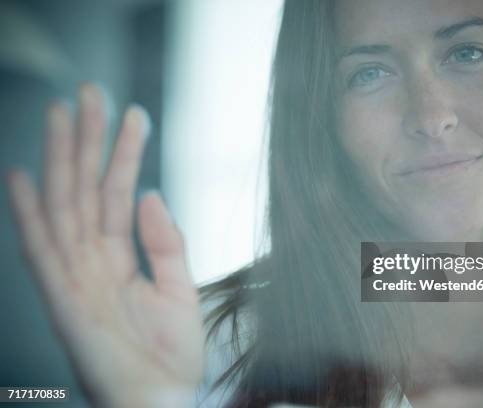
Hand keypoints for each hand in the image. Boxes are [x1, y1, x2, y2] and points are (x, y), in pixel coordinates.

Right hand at [6, 84, 204, 406]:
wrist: (162, 400)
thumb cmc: (169, 353)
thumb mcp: (179, 289)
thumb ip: (165, 241)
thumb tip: (151, 191)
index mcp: (120, 257)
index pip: (120, 193)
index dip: (124, 154)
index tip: (133, 114)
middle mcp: (92, 260)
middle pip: (87, 189)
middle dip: (89, 141)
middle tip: (92, 92)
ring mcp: (73, 276)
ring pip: (65, 205)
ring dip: (61, 160)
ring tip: (64, 114)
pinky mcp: (62, 298)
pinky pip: (40, 250)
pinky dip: (28, 213)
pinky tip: (22, 176)